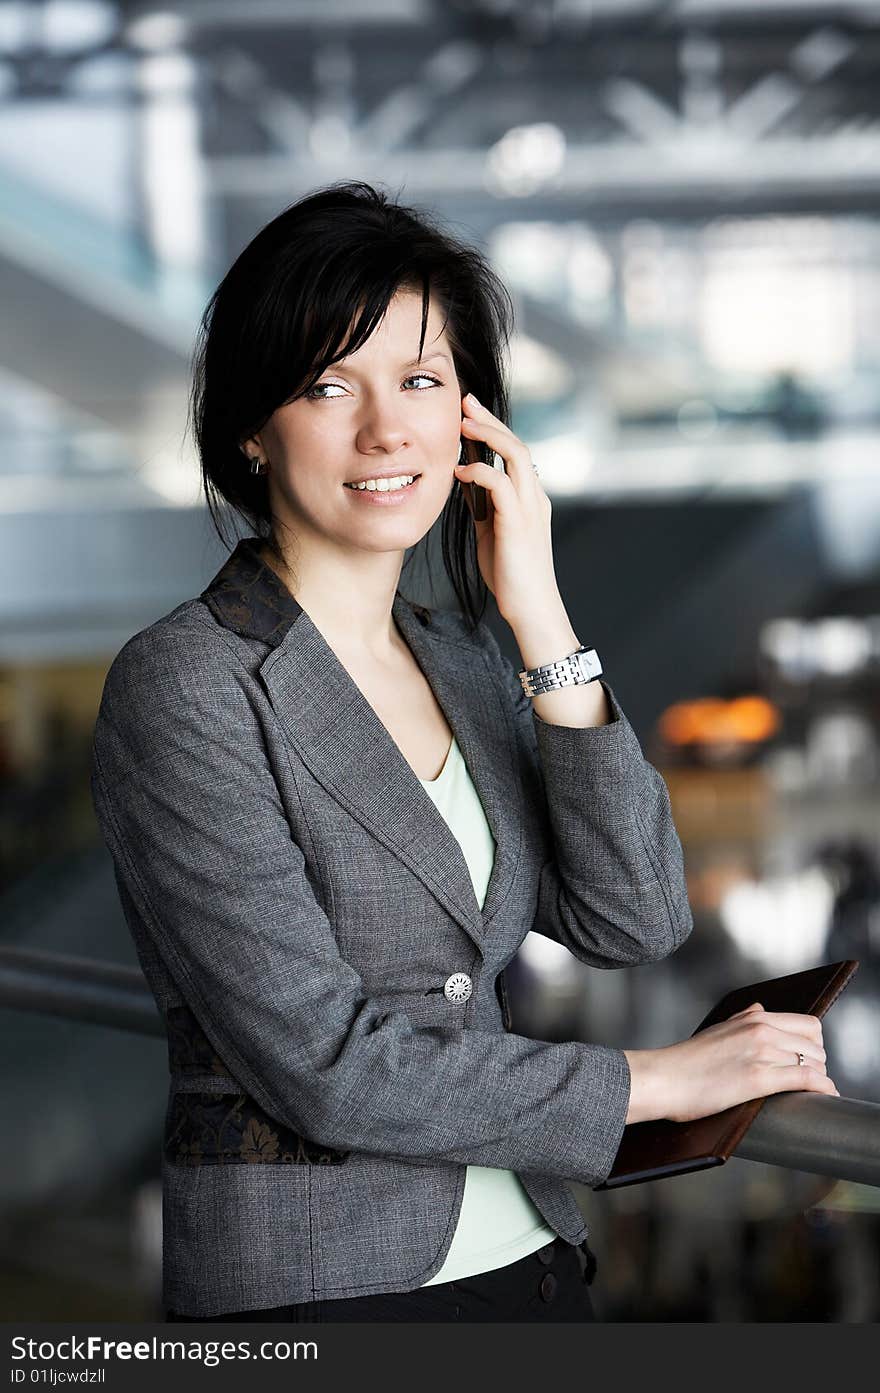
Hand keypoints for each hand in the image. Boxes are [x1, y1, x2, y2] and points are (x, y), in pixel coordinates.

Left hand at [454, 393, 558, 624]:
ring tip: (463, 424)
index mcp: (530, 498)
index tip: (469, 413)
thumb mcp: (491, 531)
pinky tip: (459, 472)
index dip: (493, 430)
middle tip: (465, 402)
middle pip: (516, 444)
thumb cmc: (511, 574)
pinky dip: (480, 472)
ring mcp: (530, 508)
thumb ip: (483, 505)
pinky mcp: (518, 522)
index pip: (514, 453)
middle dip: (490, 421)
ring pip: (515, 455)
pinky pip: (501, 484)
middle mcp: (535, 497)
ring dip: (488, 436)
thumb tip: (464, 482)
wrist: (530, 607)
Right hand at [624, 1002, 839, 1124]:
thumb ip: (742, 1018)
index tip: (811, 1059)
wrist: (663, 1079)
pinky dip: (823, 1087)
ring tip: (817, 1092)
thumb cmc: (686, 1061)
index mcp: (753, 1018)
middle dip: (819, 1063)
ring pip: (814, 1061)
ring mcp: (761, 1052)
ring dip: (821, 1077)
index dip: (815, 1044)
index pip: (809, 1024)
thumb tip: (760, 1008)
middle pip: (816, 1044)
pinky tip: (827, 1096)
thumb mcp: (718, 1030)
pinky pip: (807, 1078)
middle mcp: (761, 1030)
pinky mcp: (758, 1078)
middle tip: (812, 1080)